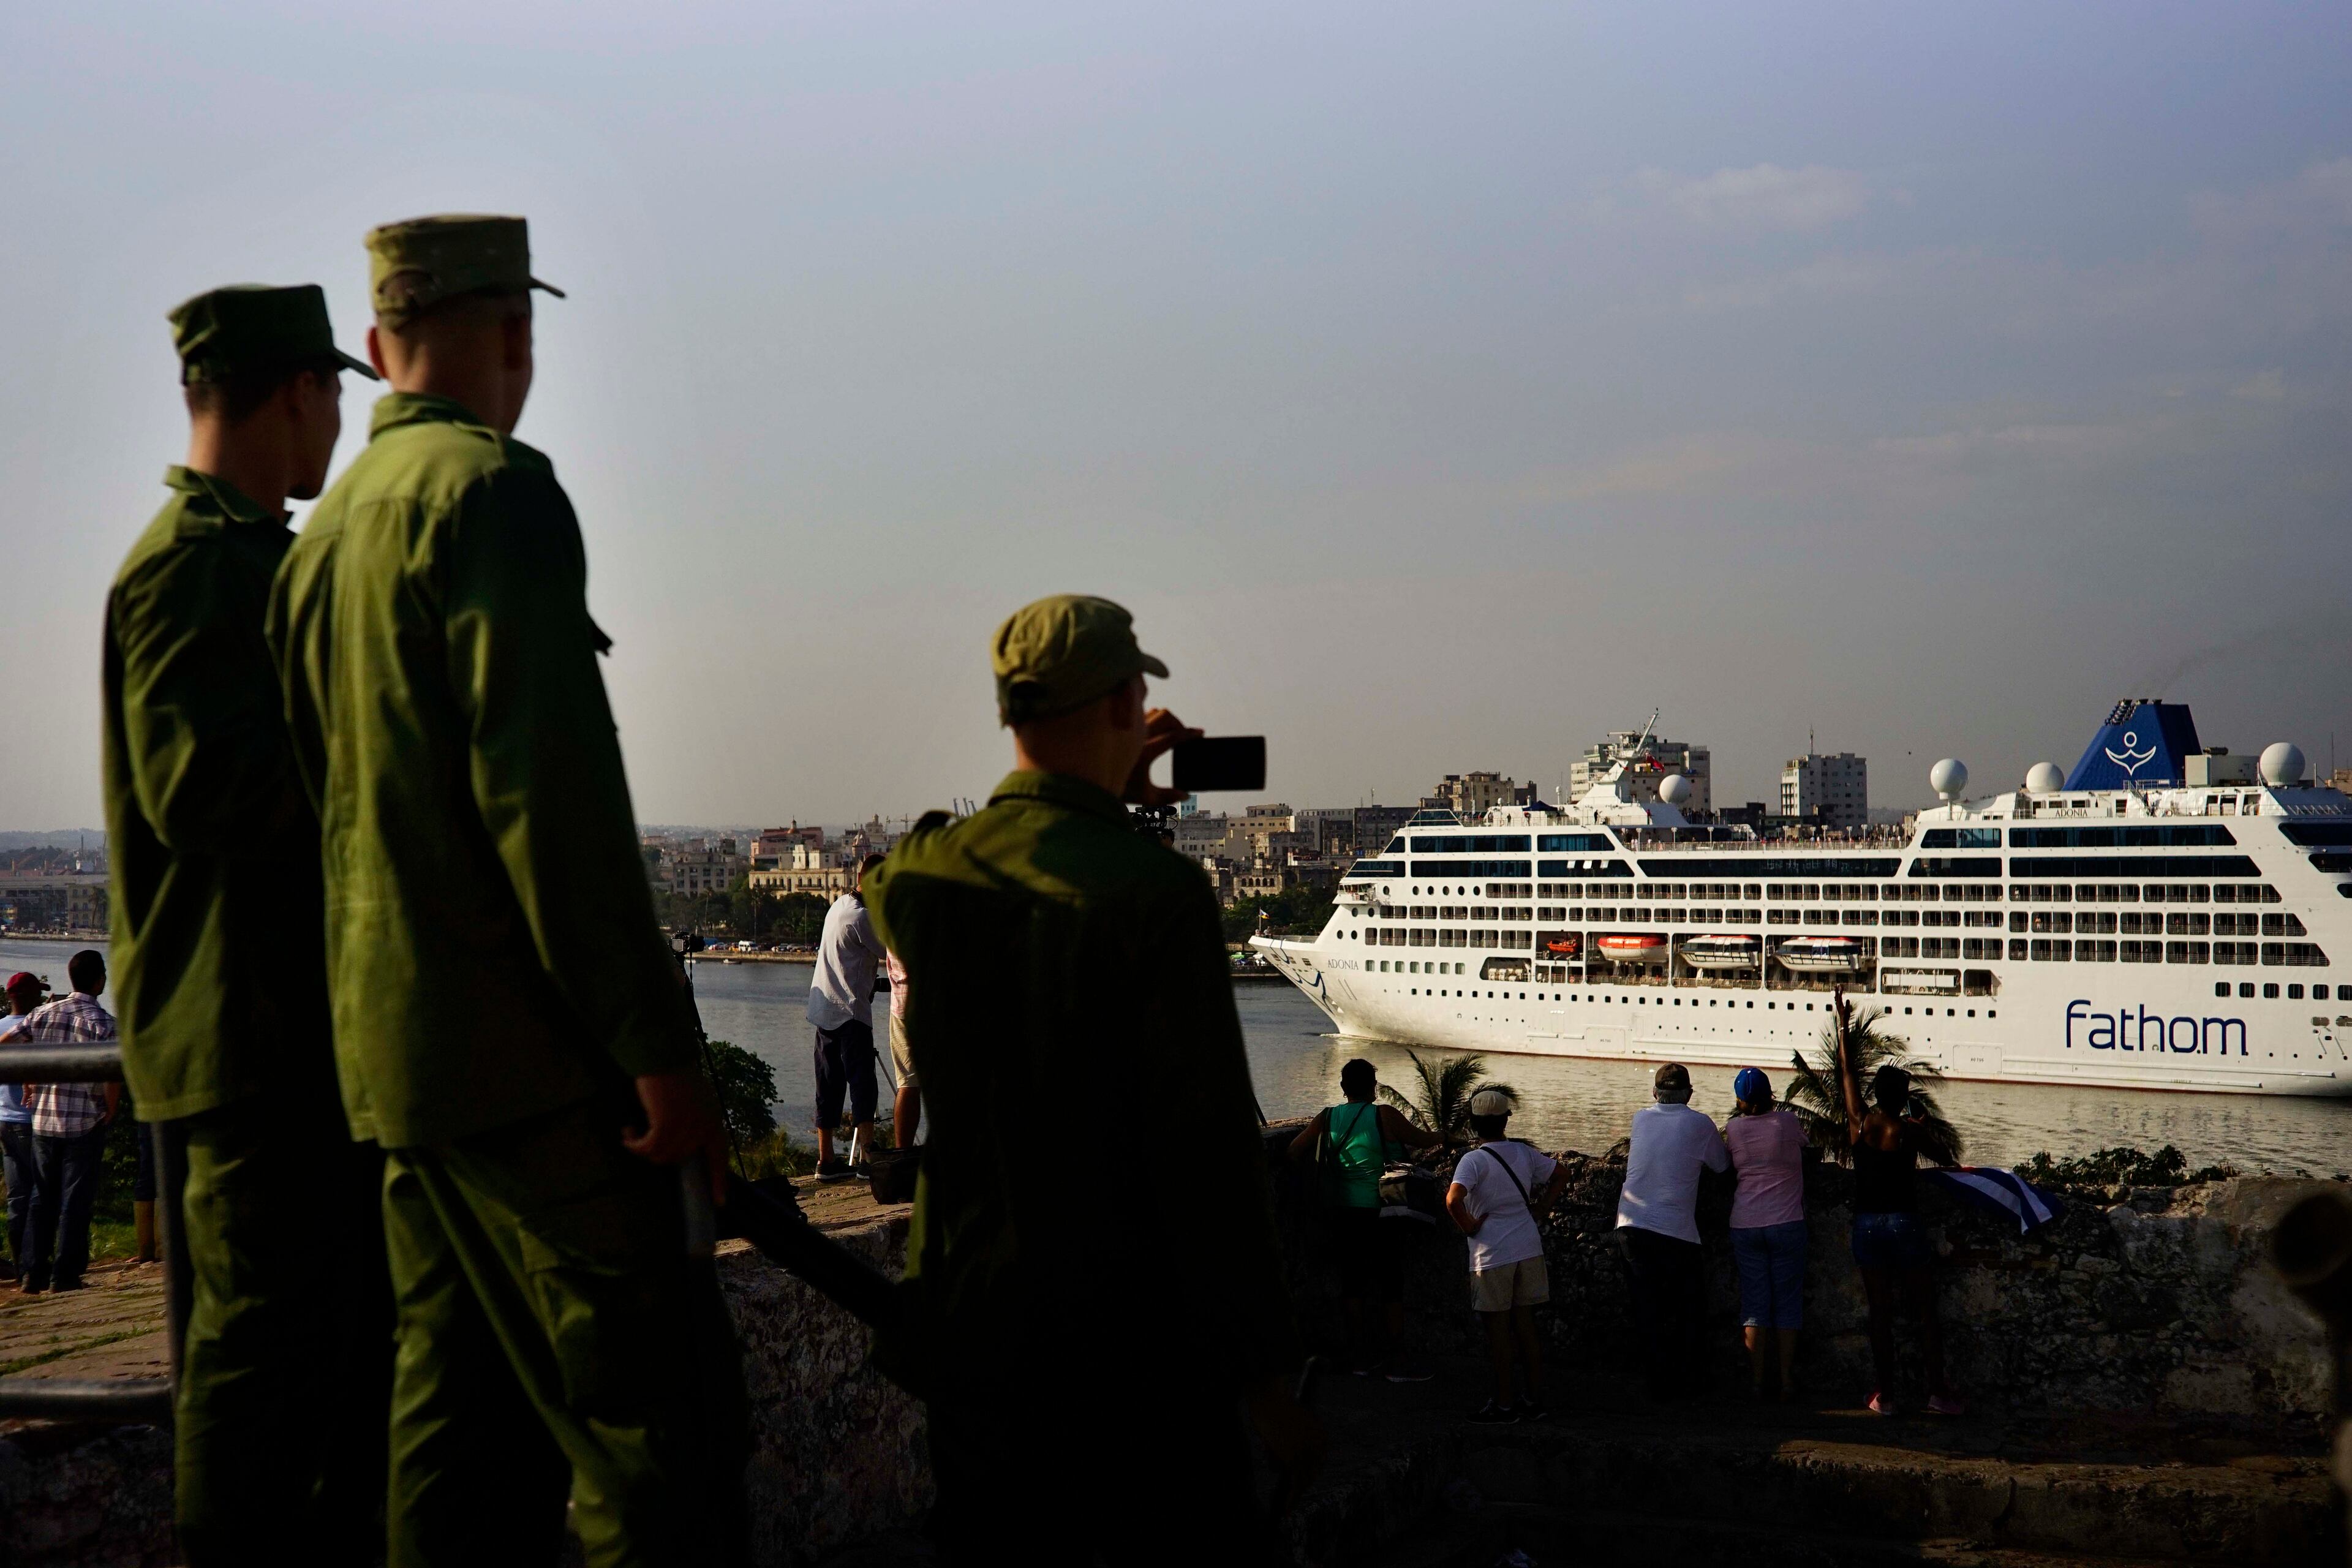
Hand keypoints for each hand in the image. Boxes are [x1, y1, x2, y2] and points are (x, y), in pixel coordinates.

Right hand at [623, 1071, 728, 1201]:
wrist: (663, 1057)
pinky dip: (634, 1143)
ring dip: (642, 1148)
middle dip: (658, 1152)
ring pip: (661, 1156)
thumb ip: (694, 1122)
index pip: (719, 1157)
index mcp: (713, 1121)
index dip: (718, 1180)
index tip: (719, 1203)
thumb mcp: (694, 1102)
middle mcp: (703, 1127)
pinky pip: (647, 1148)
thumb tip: (684, 1145)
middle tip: (643, 1138)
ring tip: (632, 1133)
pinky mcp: (665, 1125)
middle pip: (679, 1159)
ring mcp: (685, 1128)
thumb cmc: (675, 1076)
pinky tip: (627, 1131)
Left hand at [1122, 707, 1202, 806]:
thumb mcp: (1146, 797)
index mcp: (1146, 752)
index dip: (1190, 734)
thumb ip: (1167, 797)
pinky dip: (1154, 718)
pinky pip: (1143, 714)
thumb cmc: (1119, 788)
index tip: (1200, 733)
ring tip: (1172, 732)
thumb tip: (1185, 796)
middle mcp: (1137, 737)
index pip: (1173, 736)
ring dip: (1167, 719)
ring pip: (1155, 712)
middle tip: (1185, 734)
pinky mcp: (1124, 726)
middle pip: (1166, 717)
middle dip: (1179, 724)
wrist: (1093, 779)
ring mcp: (1130, 730)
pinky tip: (1157, 730)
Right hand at [1245, 1375, 1325, 1505]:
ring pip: (1303, 1481)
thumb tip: (1282, 1468)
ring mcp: (1309, 1453)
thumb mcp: (1288, 1429)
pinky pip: (1296, 1485)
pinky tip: (1286, 1508)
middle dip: (1298, 1481)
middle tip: (1290, 1496)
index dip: (1306, 1474)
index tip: (1297, 1483)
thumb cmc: (1274, 1408)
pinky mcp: (1296, 1459)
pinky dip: (1291, 1498)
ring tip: (1279, 1489)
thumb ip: (1291, 1446)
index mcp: (1321, 1436)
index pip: (1317, 1463)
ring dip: (1292, 1490)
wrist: (1269, 1397)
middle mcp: (1320, 1445)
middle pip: (1311, 1473)